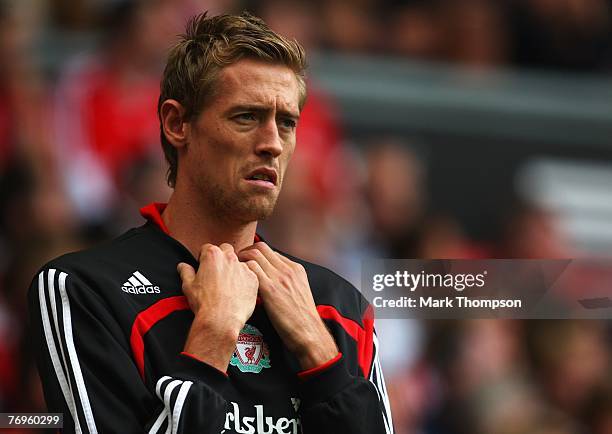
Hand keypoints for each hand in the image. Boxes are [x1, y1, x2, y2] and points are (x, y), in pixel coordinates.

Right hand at [178, 243, 258, 370]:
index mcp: (212, 255)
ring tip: (228, 285)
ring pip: (239, 262)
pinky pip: (250, 275)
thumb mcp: (188, 286)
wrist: (222, 319)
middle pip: (226, 250)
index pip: (207, 248)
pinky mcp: (253, 279)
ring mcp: (243, 268)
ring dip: (234, 269)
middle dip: (221, 257)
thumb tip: (182, 266)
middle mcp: (230, 258)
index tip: (204, 265)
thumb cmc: (205, 303)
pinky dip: (244, 281)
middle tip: (216, 272)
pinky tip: (238, 292)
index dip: (204, 257)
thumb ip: (185, 272)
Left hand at [238, 242, 337, 369]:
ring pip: (254, 254)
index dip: (256, 255)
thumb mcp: (298, 292)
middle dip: (245, 251)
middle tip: (236, 262)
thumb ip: (286, 282)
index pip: (271, 251)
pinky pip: (251, 268)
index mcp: (296, 269)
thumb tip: (269, 281)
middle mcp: (288, 269)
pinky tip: (237, 280)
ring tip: (233, 269)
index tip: (247, 261)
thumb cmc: (301, 319)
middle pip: (261, 247)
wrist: (308, 332)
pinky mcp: (270, 289)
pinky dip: (242, 270)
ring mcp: (279, 278)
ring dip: (240, 259)